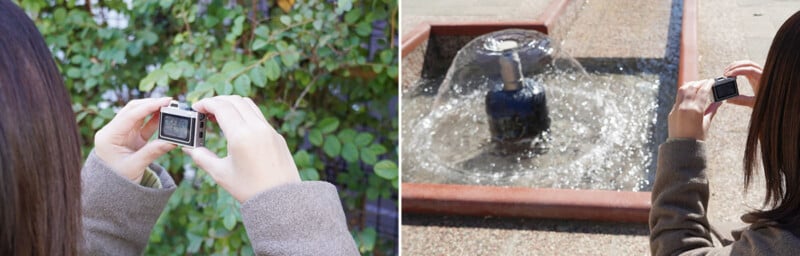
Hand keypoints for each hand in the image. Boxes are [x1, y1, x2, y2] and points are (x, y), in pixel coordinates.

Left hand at [95, 97, 176, 182]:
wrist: (110, 192)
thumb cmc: (117, 181)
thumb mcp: (135, 166)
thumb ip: (153, 152)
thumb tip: (173, 141)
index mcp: (108, 136)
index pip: (130, 115)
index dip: (149, 106)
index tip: (166, 101)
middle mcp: (114, 131)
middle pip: (133, 110)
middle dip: (152, 104)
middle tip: (170, 102)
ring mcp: (123, 133)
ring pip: (139, 115)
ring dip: (155, 110)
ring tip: (171, 108)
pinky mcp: (131, 137)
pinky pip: (145, 125)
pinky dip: (156, 120)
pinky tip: (166, 117)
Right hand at [183, 96, 300, 202]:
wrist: (280, 199)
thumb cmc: (250, 189)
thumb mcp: (221, 173)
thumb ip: (201, 157)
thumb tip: (187, 148)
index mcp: (241, 135)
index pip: (221, 107)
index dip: (205, 103)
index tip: (195, 108)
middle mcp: (257, 127)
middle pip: (234, 101)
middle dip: (217, 101)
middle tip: (204, 110)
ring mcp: (269, 130)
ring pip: (249, 105)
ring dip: (232, 104)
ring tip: (219, 116)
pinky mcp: (276, 136)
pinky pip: (258, 116)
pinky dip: (244, 113)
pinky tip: (236, 126)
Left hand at [668, 79, 721, 140]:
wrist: (682, 147)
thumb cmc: (697, 137)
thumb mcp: (706, 123)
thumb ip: (712, 110)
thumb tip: (720, 102)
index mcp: (695, 109)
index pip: (702, 91)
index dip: (708, 84)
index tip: (712, 81)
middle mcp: (684, 107)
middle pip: (692, 87)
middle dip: (699, 83)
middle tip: (706, 82)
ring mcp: (676, 109)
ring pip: (682, 90)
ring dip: (690, 85)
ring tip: (697, 85)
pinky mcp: (671, 112)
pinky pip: (678, 98)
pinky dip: (684, 93)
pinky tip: (690, 94)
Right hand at [723, 60, 762, 107]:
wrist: (773, 101)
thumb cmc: (766, 102)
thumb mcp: (754, 103)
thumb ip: (742, 101)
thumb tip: (729, 99)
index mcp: (762, 79)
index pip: (750, 69)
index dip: (738, 70)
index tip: (728, 75)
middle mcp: (761, 74)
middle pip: (748, 63)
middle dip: (735, 66)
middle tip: (725, 73)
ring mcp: (758, 73)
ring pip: (747, 63)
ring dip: (736, 65)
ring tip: (726, 72)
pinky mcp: (755, 75)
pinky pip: (746, 67)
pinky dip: (738, 68)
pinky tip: (731, 73)